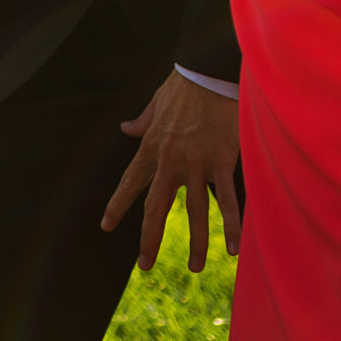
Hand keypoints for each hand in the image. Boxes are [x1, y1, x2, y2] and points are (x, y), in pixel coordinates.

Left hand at [104, 71, 241, 270]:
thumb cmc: (183, 86)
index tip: (106, 226)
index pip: (130, 183)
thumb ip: (142, 122)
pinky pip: (228, 199)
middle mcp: (169, 160)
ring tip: (195, 268)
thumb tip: (125, 128)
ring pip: (195, 211)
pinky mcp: (222, 160)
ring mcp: (196, 162)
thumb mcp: (155, 104)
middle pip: (156, 206)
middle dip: (150, 237)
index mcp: (151, 147)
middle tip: (145, 265)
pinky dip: (232, 225)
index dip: (118, 206)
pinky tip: (233, 249)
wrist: (207, 72)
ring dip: (196, 242)